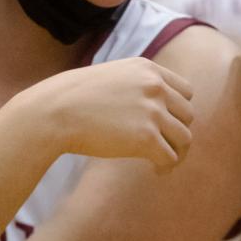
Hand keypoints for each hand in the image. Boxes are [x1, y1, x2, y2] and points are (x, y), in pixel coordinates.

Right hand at [47, 57, 193, 167]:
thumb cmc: (71, 98)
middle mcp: (154, 86)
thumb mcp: (109, 77)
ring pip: (184, 137)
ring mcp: (151, 111)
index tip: (166, 125)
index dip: (178, 110)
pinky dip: (166, 167)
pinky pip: (170, 157)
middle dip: (177, 132)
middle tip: (164, 146)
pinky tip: (155, 171)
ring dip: (176, 151)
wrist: (52, 112)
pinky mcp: (146, 138)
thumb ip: (134, 85)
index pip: (185, 91)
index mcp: (146, 68)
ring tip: (161, 162)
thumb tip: (151, 109)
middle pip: (188, 115)